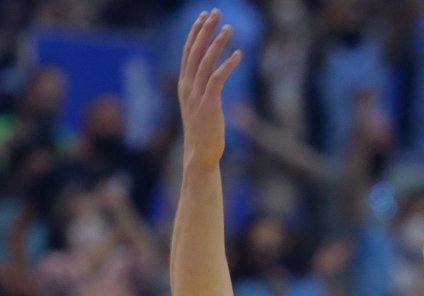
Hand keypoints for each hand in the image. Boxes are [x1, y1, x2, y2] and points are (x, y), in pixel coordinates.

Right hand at [178, 10, 242, 169]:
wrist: (200, 153)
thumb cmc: (203, 130)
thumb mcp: (198, 104)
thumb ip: (201, 87)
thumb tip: (210, 74)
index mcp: (184, 84)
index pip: (187, 52)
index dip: (195, 32)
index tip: (203, 16)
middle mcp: (188, 86)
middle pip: (195, 51)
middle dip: (205, 30)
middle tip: (215, 12)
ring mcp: (197, 95)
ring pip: (205, 62)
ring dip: (217, 43)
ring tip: (228, 27)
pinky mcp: (209, 105)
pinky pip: (218, 79)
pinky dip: (227, 65)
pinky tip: (238, 54)